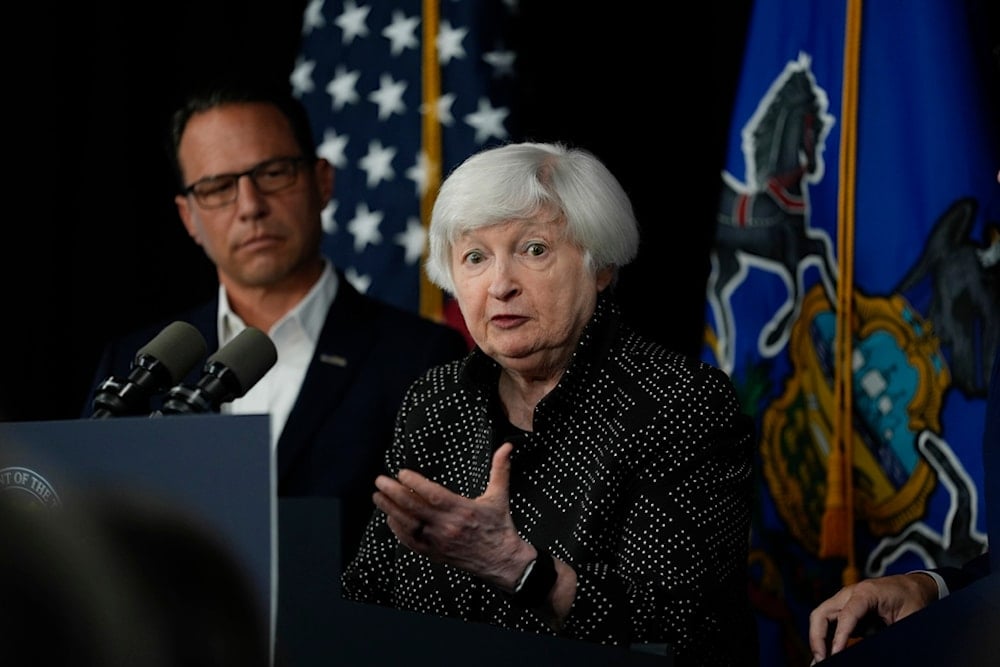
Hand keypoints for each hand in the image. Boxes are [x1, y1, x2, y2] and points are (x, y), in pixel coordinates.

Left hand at [372, 442, 534, 588]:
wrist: (502, 560)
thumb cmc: (499, 526)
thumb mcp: (500, 496)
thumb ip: (500, 469)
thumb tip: (507, 446)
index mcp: (463, 510)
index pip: (433, 495)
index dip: (415, 483)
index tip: (401, 472)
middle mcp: (449, 527)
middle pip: (415, 509)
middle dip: (394, 493)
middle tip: (380, 481)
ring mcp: (439, 542)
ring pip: (408, 525)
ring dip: (390, 510)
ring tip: (378, 496)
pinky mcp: (434, 553)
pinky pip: (410, 542)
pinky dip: (398, 530)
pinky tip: (390, 517)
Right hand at [808, 572, 938, 661]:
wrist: (915, 587)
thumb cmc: (913, 600)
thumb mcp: (909, 618)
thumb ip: (892, 632)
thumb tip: (874, 651)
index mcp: (866, 592)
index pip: (846, 615)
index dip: (839, 637)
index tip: (835, 655)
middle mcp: (850, 595)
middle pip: (822, 614)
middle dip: (817, 638)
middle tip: (821, 660)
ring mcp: (845, 602)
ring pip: (821, 619)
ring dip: (818, 639)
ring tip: (821, 660)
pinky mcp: (847, 611)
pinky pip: (830, 624)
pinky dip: (826, 639)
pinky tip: (828, 654)